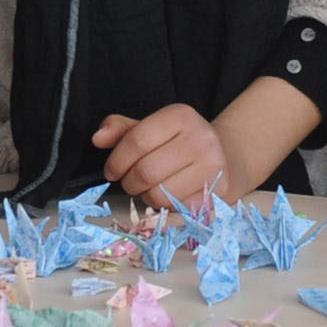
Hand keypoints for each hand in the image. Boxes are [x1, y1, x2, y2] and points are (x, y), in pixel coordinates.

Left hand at [94, 104, 230, 213]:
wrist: (228, 158)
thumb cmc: (182, 144)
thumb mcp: (153, 129)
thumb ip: (122, 130)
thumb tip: (98, 138)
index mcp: (181, 116)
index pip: (136, 141)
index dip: (116, 161)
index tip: (112, 171)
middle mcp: (201, 138)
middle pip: (145, 171)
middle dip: (129, 183)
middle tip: (131, 182)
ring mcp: (213, 167)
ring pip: (158, 194)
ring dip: (146, 197)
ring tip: (152, 188)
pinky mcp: (219, 193)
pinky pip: (176, 209)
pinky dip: (166, 207)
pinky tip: (170, 196)